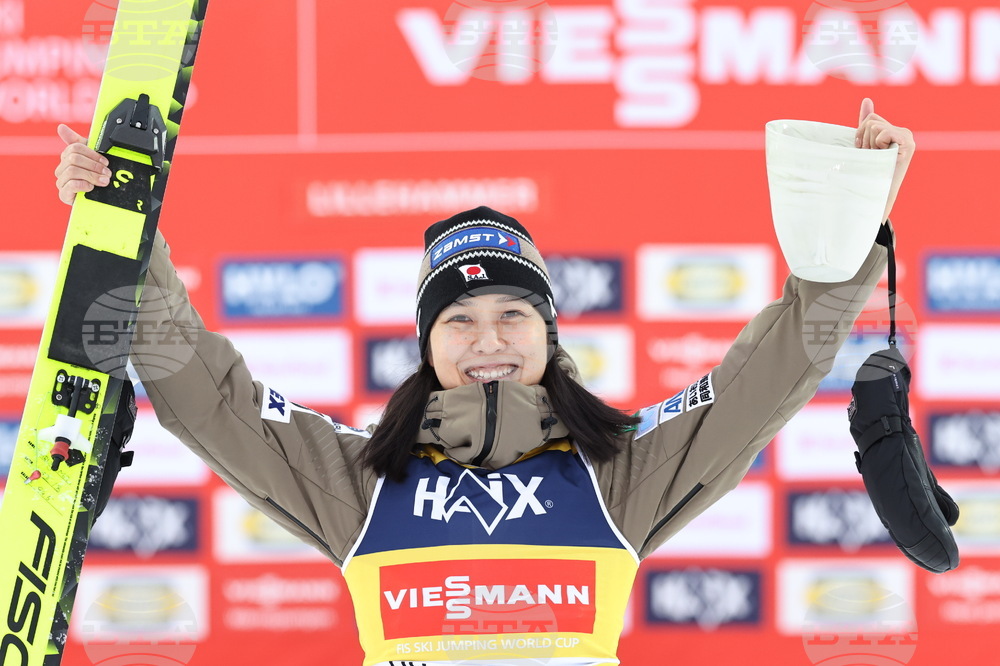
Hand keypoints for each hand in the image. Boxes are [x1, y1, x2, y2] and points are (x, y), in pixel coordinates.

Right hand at [54, 124, 110, 204]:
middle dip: (94, 166)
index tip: (105, 162)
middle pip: (74, 159)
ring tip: (103, 181)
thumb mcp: (92, 158)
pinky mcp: (63, 195)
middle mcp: (62, 168)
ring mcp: (61, 182)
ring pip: (72, 171)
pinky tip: (91, 187)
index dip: (92, 154)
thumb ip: (78, 142)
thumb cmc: (95, 176)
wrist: (98, 199)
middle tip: (107, 173)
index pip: (75, 147)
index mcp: (67, 157)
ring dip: (91, 176)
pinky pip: (70, 185)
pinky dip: (83, 185)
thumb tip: (61, 127)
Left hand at [855, 98, 914, 222]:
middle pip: (871, 121)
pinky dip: (876, 145)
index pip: (870, 118)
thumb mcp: (865, 145)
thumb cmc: (868, 173)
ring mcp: (907, 138)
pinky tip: (882, 157)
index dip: (860, 134)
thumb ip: (866, 123)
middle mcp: (904, 133)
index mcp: (895, 131)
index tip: (864, 152)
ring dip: (868, 145)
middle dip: (863, 140)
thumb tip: (866, 99)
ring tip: (874, 160)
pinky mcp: (907, 145)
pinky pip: (882, 132)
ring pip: (874, 127)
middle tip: (870, 158)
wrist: (875, 195)